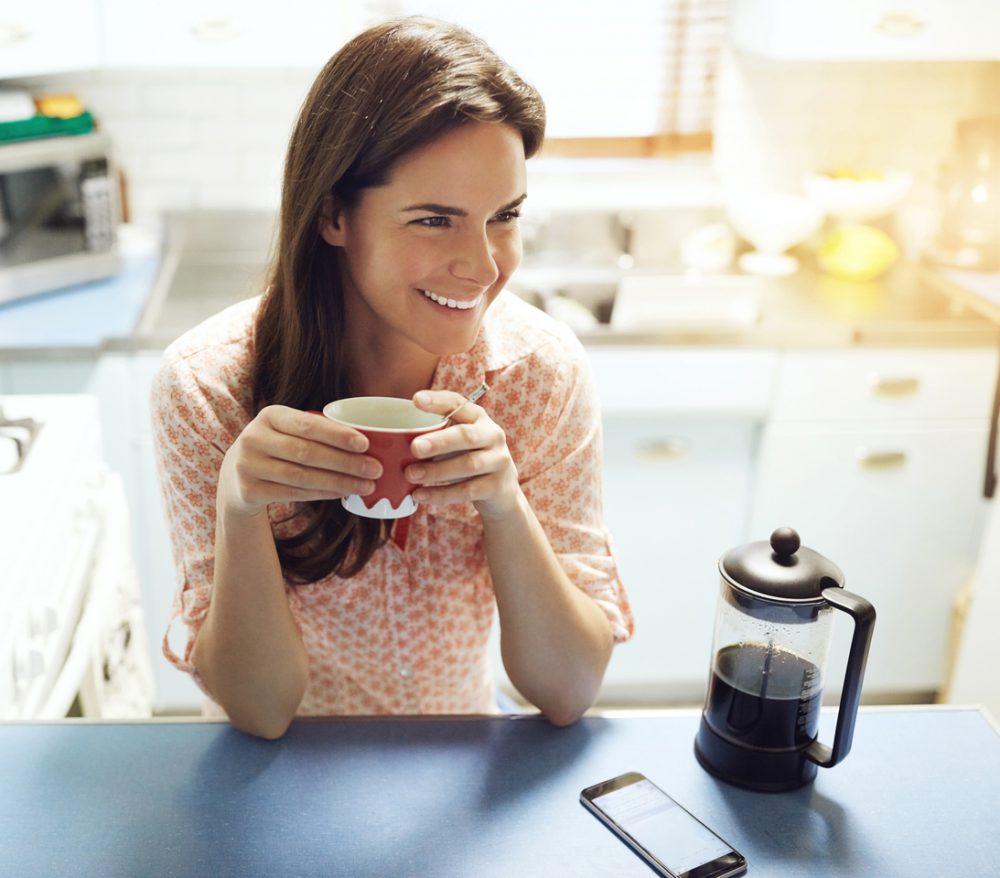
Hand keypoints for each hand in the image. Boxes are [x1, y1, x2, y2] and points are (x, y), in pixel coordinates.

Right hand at [218, 405, 380, 517]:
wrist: (235, 477)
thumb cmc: (278, 448)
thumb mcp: (288, 432)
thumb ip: (317, 432)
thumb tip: (367, 442)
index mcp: (270, 415)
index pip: (308, 425)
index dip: (337, 435)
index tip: (366, 443)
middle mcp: (254, 437)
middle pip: (307, 452)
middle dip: (346, 462)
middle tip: (375, 469)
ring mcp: (248, 465)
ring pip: (302, 476)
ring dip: (339, 482)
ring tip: (366, 485)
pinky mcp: (247, 491)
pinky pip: (293, 493)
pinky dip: (322, 493)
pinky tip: (342, 493)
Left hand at [406, 390, 520, 519]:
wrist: (501, 492)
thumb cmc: (468, 459)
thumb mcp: (456, 442)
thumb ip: (435, 434)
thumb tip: (391, 438)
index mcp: (478, 418)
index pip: (459, 404)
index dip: (438, 401)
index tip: (415, 400)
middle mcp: (492, 435)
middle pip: (466, 436)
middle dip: (439, 441)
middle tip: (414, 448)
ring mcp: (498, 461)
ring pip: (468, 465)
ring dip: (437, 471)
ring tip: (410, 475)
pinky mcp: (497, 486)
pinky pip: (467, 491)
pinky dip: (441, 494)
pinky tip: (420, 495)